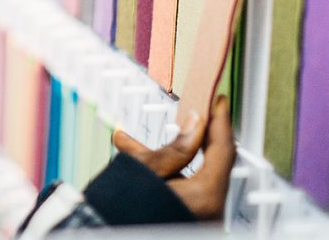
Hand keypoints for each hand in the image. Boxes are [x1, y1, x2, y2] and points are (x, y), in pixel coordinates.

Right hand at [111, 95, 235, 219]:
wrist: (106, 233)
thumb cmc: (125, 209)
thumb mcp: (146, 170)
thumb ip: (176, 146)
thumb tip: (196, 122)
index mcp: (205, 197)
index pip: (223, 149)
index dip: (220, 121)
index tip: (218, 101)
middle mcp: (210, 212)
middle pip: (210, 163)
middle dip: (192, 136)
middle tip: (193, 112)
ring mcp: (202, 218)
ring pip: (192, 176)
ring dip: (170, 156)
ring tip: (137, 139)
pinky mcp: (189, 220)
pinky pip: (184, 190)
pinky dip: (167, 174)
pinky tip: (138, 161)